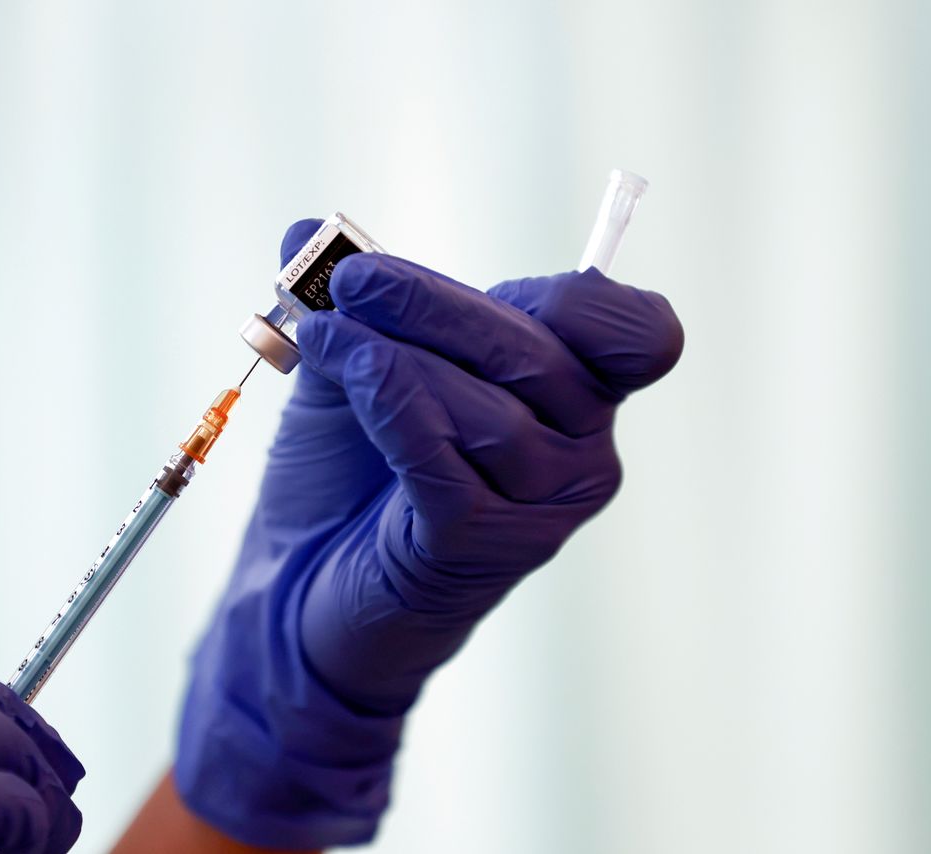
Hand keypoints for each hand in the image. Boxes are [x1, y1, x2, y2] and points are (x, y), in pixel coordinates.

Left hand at [176, 220, 682, 848]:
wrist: (294, 582)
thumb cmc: (340, 472)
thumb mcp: (352, 363)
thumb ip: (350, 298)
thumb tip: (306, 232)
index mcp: (572, 395)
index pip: (636, 336)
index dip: (581, 300)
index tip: (491, 281)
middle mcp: (579, 455)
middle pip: (539, 354)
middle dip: (432, 304)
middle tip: (351, 280)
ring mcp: (541, 511)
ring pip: (489, 410)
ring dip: (392, 355)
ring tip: (323, 337)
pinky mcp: (483, 548)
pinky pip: (442, 458)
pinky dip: (386, 400)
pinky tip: (337, 370)